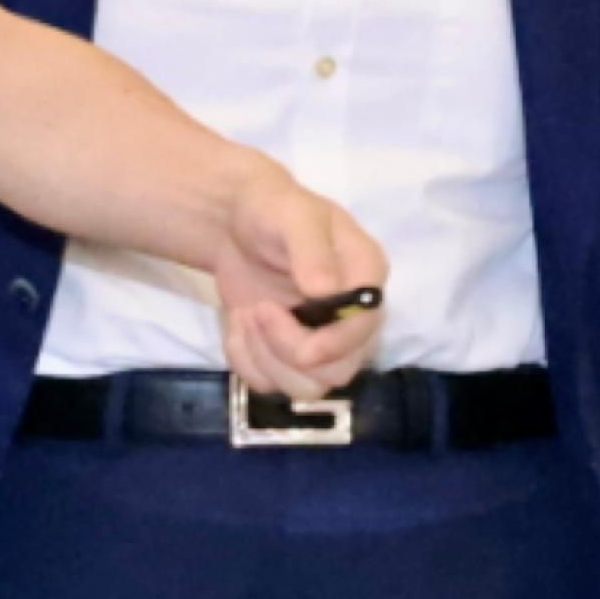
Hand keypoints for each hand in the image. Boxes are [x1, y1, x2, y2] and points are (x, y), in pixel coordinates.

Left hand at [210, 161, 388, 399]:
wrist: (234, 224)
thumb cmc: (271, 210)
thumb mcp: (291, 215)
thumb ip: (310, 250)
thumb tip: (327, 291)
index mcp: (365, 277)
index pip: (365, 327)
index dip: (332, 342)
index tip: (282, 321)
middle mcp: (352, 317)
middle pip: (340, 370)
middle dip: (288, 351)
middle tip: (257, 310)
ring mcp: (322, 341)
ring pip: (307, 388)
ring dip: (265, 359)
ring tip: (247, 315)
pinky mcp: (288, 356)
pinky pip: (270, 384)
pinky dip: (245, 360)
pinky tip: (239, 324)